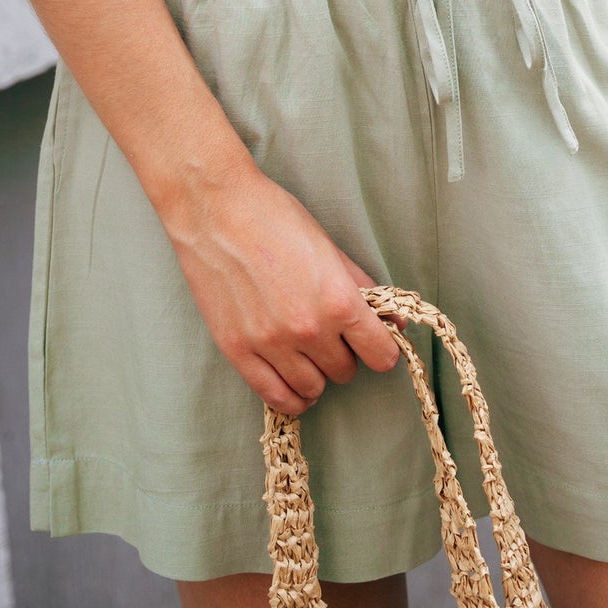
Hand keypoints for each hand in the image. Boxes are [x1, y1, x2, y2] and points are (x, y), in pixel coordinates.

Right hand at [163, 152, 405, 414]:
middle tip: (332, 335)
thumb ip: (364, 288)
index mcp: (338, 300)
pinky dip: (290, 396)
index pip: (380, 355)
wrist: (215, 209)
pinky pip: (275, 397)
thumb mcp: (329, 247)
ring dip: (317, 374)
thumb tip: (393, 323)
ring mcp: (271, 344)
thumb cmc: (274, 218)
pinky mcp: (237, 351)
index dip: (382, 349)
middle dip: (345, 355)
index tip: (374, 344)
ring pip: (313, 389)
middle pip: (345, 371)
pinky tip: (292, 380)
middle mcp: (308, 328)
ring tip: (308, 353)